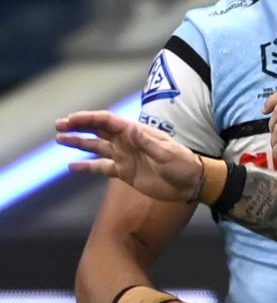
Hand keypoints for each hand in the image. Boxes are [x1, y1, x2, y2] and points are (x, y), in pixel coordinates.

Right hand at [56, 111, 201, 201]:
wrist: (191, 184)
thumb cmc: (183, 164)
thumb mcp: (168, 153)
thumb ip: (147, 143)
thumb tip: (129, 128)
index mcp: (137, 133)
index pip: (109, 121)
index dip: (90, 118)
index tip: (72, 119)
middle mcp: (128, 142)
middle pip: (98, 130)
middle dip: (79, 126)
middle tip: (59, 125)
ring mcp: (125, 157)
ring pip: (96, 147)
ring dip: (79, 142)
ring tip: (59, 139)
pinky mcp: (125, 172)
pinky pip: (101, 168)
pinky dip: (87, 167)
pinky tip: (71, 167)